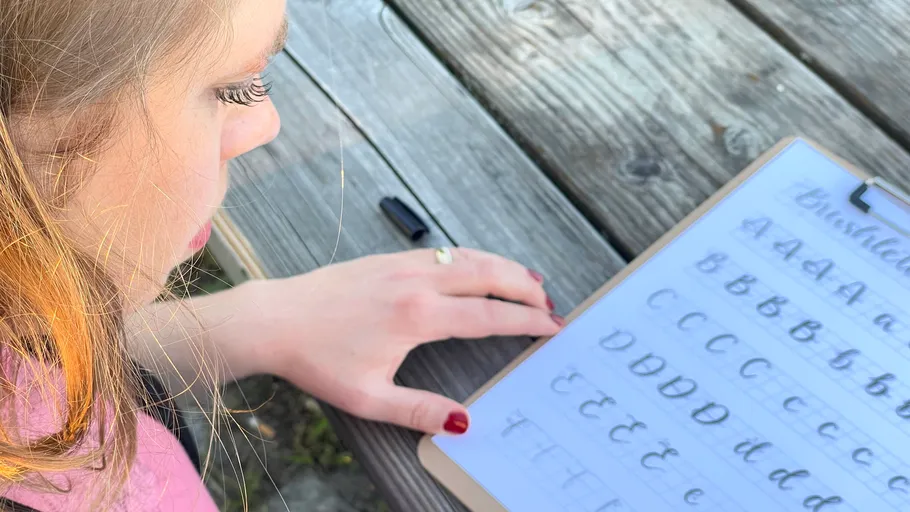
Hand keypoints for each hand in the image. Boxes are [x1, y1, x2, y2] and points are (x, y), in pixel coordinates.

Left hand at [249, 247, 561, 434]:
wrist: (275, 319)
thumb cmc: (317, 359)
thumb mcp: (368, 397)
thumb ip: (419, 410)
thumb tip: (463, 422)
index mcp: (417, 316)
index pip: (488, 315)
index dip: (526, 321)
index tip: (551, 327)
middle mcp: (416, 282)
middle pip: (488, 275)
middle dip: (525, 288)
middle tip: (549, 304)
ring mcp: (401, 264)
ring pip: (468, 257)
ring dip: (504, 267)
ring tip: (530, 281)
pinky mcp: (388, 258)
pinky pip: (444, 252)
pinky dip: (473, 257)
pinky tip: (480, 267)